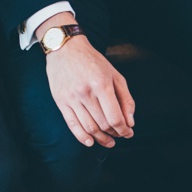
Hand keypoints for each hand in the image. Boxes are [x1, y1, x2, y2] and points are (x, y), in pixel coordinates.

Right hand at [44, 33, 134, 148]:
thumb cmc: (93, 62)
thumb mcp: (115, 75)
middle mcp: (86, 93)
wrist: (65, 49)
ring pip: (89, 127)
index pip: (115, 117)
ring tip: (109, 141)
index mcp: (102, 85)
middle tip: (119, 135)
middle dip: (114, 133)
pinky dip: (82, 137)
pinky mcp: (61, 101)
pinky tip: (91, 142)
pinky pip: (72, 125)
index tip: (128, 133)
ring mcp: (72, 98)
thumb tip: (130, 122)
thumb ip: (125, 99)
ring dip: (101, 138)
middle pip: (103, 124)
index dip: (124, 130)